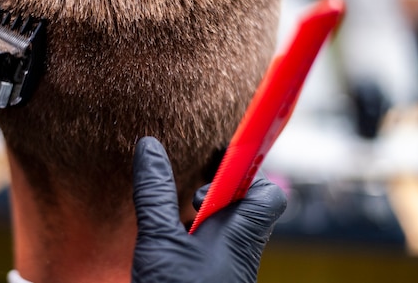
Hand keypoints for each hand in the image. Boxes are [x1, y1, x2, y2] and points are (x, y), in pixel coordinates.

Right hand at [132, 136, 286, 282]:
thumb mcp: (158, 239)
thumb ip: (155, 192)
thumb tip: (149, 146)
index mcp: (240, 234)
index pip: (268, 193)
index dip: (247, 174)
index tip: (217, 161)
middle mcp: (242, 250)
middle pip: (245, 207)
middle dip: (216, 194)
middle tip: (190, 195)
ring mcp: (230, 267)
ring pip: (228, 228)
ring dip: (203, 217)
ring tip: (177, 220)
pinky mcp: (216, 278)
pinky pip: (214, 247)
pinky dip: (195, 237)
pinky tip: (173, 244)